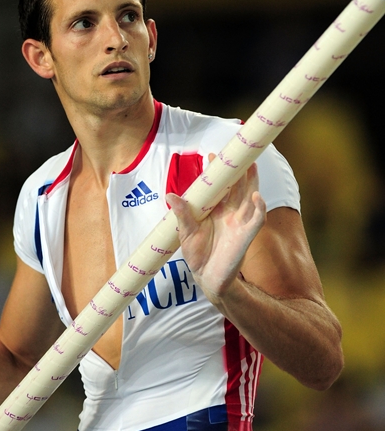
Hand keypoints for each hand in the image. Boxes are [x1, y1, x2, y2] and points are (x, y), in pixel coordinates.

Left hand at [166, 162, 265, 305]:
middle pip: (239, 187)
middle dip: (239, 171)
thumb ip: (182, 214)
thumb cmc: (198, 254)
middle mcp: (231, 213)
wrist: (206, 278)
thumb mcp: (186, 233)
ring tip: (252, 165)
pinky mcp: (246, 236)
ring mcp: (240, 223)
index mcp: (217, 210)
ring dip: (252, 182)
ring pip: (250, 198)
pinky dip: (259, 209)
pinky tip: (257, 197)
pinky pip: (256, 221)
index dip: (219, 171)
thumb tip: (171, 196)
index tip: (213, 156)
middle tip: (237, 153)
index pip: (221, 186)